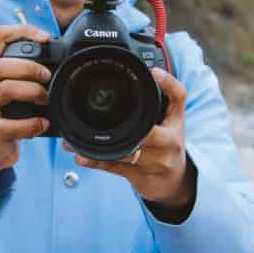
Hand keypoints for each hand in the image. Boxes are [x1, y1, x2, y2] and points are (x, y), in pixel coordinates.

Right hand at [0, 23, 50, 195]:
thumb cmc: (1, 114)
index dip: (24, 31)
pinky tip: (41, 123)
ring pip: (5, 89)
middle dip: (30, 67)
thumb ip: (21, 73)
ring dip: (32, 92)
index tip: (46, 39)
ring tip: (45, 99)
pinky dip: (31, 124)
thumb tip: (58, 63)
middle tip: (48, 76)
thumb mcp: (6, 88)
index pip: (0, 36)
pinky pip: (10, 124)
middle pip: (1, 65)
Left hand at [74, 67, 192, 210]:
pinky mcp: (140, 175)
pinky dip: (97, 161)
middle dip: (131, 128)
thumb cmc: (168, 143)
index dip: (168, 83)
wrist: (175, 181)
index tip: (154, 71)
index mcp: (175, 121)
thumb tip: (150, 71)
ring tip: (75, 140)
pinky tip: (82, 156)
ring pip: (127, 151)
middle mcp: (169, 141)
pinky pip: (116, 168)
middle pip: (151, 133)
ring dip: (100, 146)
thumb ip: (163, 96)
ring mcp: (155, 161)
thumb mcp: (172, 119)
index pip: (178, 98)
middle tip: (102, 116)